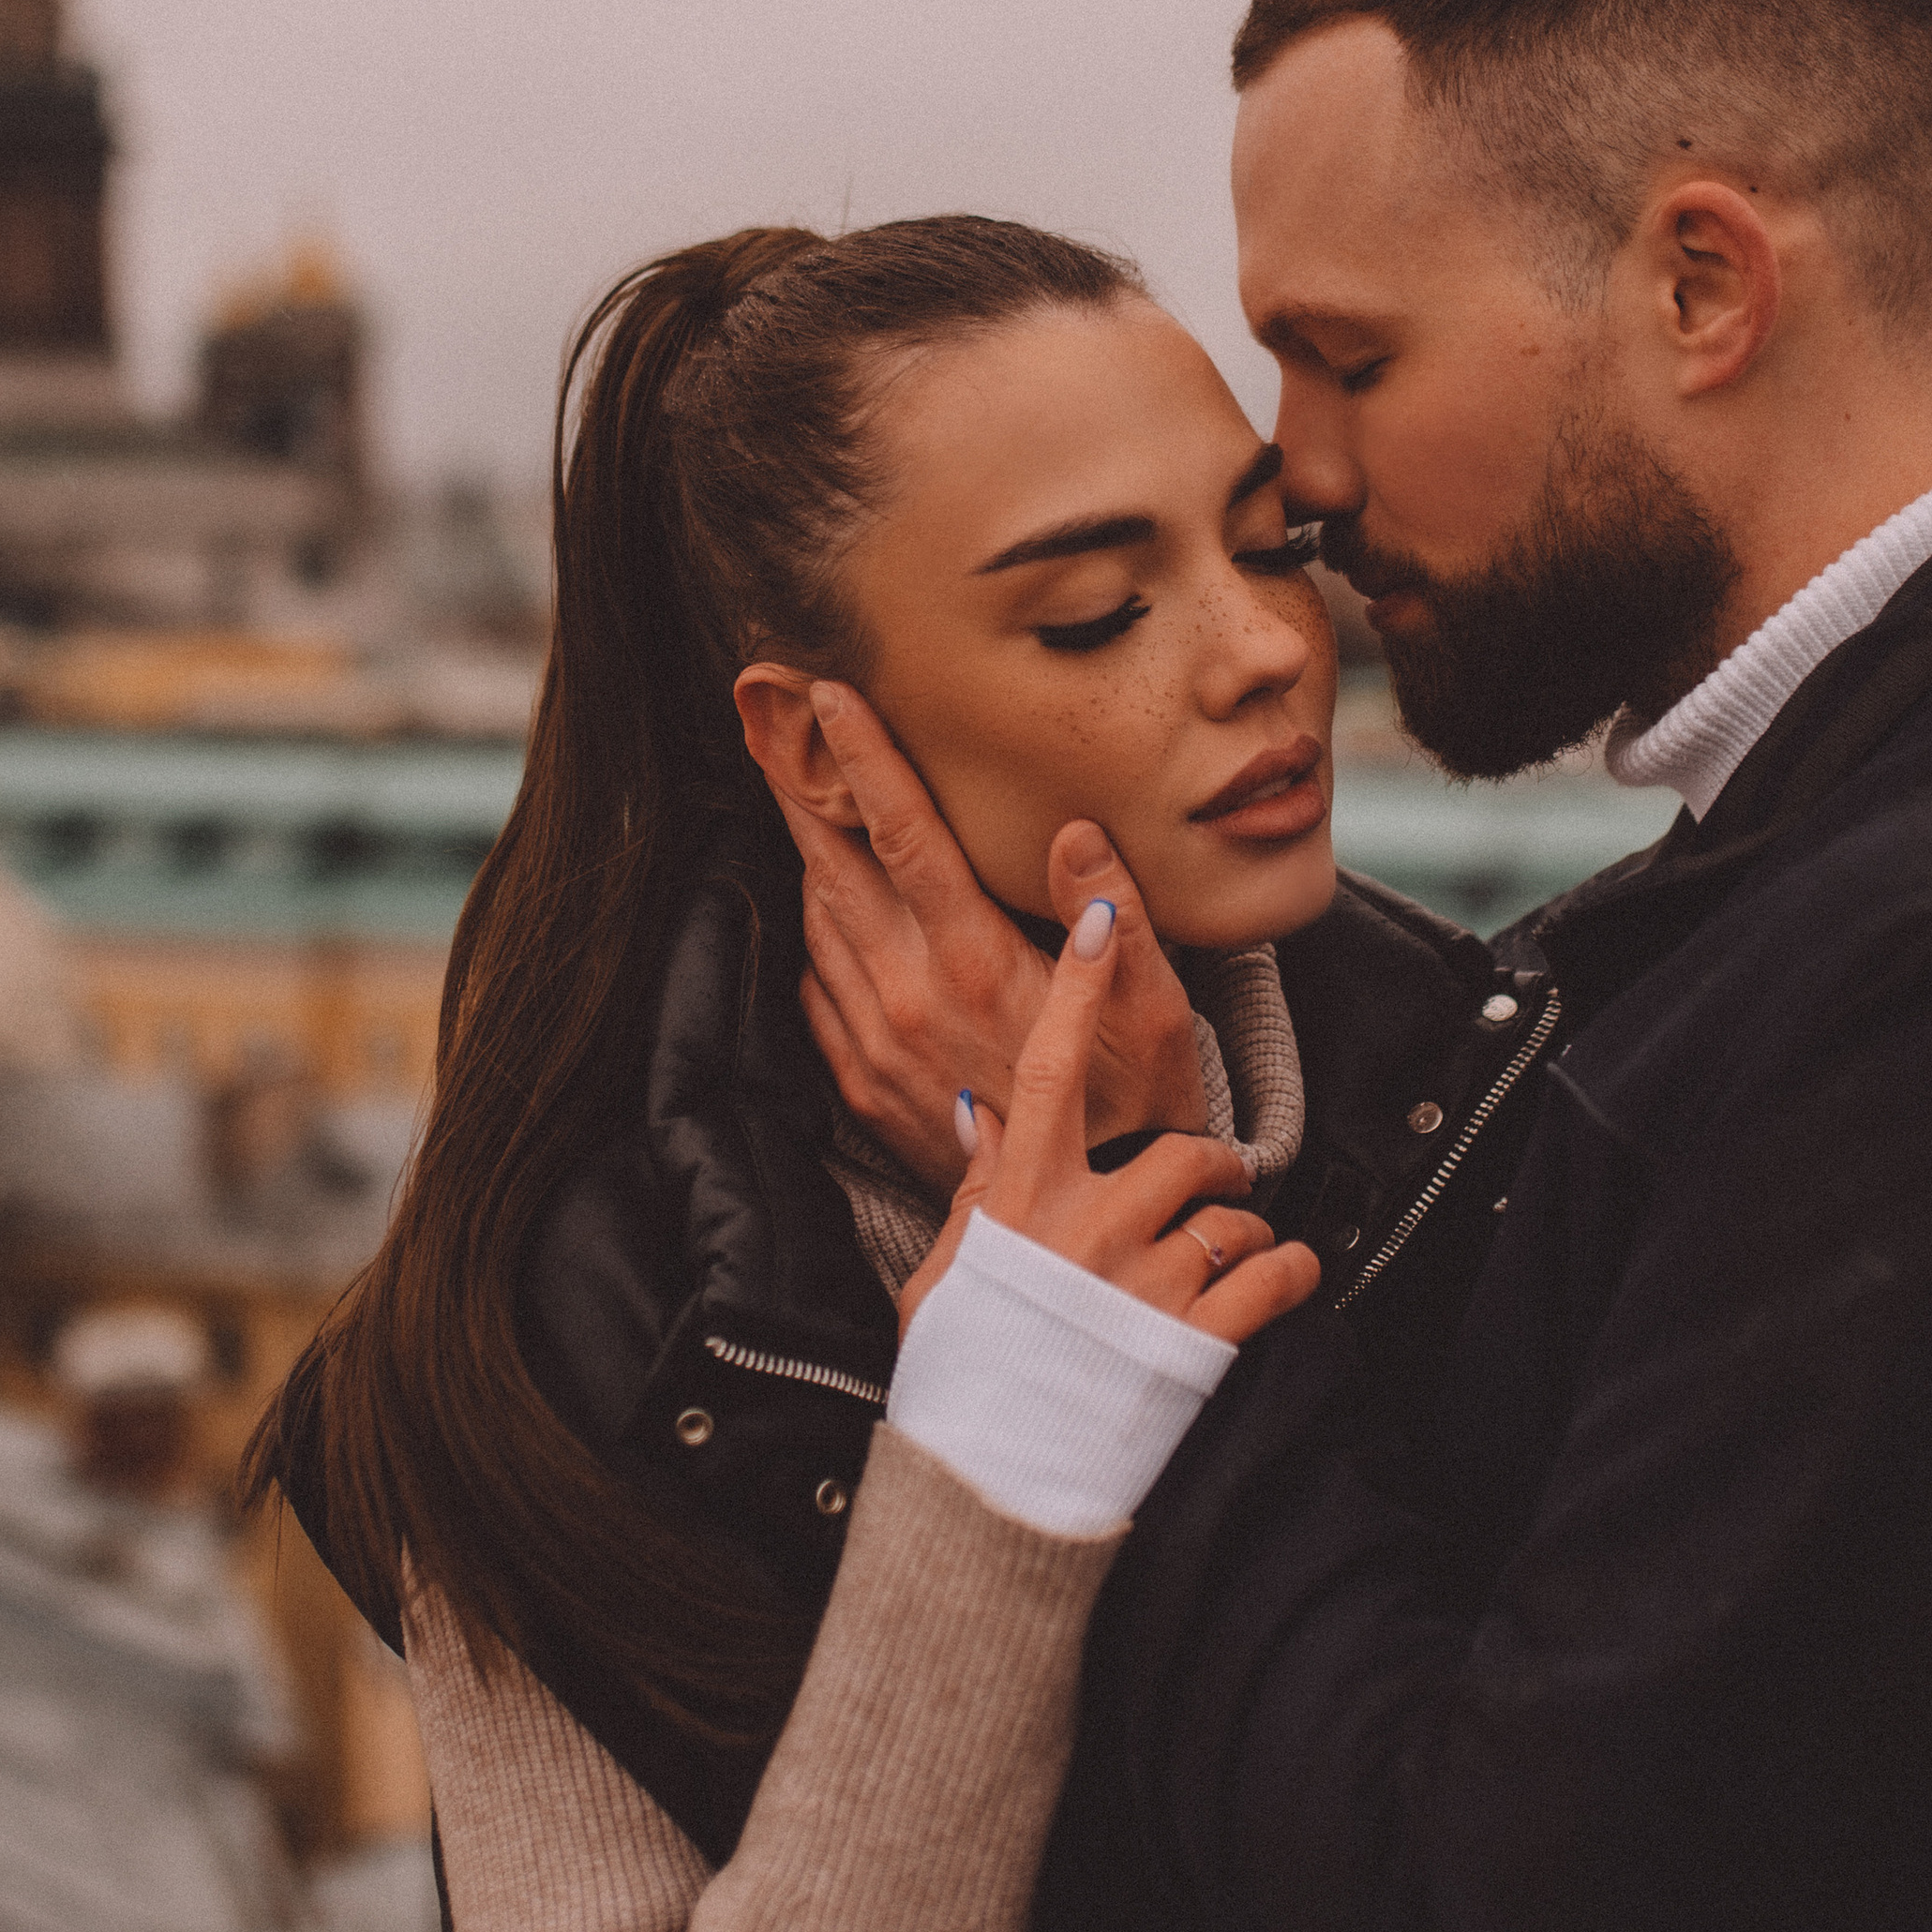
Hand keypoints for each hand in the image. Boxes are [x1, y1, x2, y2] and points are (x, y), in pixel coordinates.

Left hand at [783, 681, 1206, 1199]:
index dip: (863, 756)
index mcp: (975, 962)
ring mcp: (873, 1043)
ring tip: (803, 796)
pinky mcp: (860, 1083)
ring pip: (817, 922)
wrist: (1081, 1236)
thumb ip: (1115, 915)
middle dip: (803, 787)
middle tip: (776, 720)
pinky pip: (814, 989)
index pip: (902, 833)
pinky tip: (832, 907)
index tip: (825, 694)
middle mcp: (907, 996)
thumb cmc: (1138, 1107)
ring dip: (808, 855)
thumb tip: (1072, 830)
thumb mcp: (1155, 1009)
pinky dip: (816, 934)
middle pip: (831, 864)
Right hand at [899, 889, 1319, 1342]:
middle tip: (1206, 1196)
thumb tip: (978, 1113)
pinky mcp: (1194, 1336)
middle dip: (1209, 1170)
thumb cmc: (961, 1375)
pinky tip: (1290, 1282)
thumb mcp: (944, 1274)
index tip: (1101, 910)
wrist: (993, 1481)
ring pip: (1232, 1213)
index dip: (1077, 985)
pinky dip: (1294, 1276)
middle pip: (1182, 1150)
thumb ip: (973, 1190)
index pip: (1046, 1066)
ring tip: (1231, 1259)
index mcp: (1019, 1199)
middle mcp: (1084, 1226)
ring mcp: (1142, 1279)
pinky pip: (1273, 1277)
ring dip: (1245, 1231)